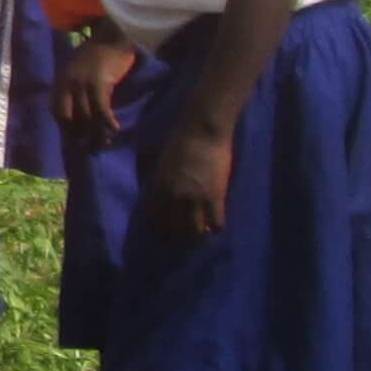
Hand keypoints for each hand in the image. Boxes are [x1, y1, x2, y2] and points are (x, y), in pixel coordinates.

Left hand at [55, 33, 136, 148]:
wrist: (112, 37)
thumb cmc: (99, 54)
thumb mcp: (79, 70)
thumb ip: (75, 87)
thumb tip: (81, 112)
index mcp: (60, 80)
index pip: (56, 111)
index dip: (65, 127)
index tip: (74, 139)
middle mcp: (67, 83)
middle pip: (70, 117)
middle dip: (79, 135)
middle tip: (89, 147)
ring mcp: (82, 83)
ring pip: (86, 116)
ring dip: (95, 132)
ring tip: (103, 144)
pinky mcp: (99, 83)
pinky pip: (101, 108)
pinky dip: (107, 121)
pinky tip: (114, 129)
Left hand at [141, 120, 235, 238]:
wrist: (203, 130)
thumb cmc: (180, 141)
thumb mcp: (160, 163)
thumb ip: (158, 181)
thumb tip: (157, 196)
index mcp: (158, 186)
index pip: (155, 217)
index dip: (160, 228)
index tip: (165, 232)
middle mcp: (174, 195)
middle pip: (174, 227)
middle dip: (178, 237)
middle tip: (184, 239)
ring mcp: (195, 197)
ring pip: (194, 229)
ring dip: (196, 236)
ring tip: (200, 237)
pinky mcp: (215, 195)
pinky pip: (216, 222)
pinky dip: (215, 228)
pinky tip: (215, 227)